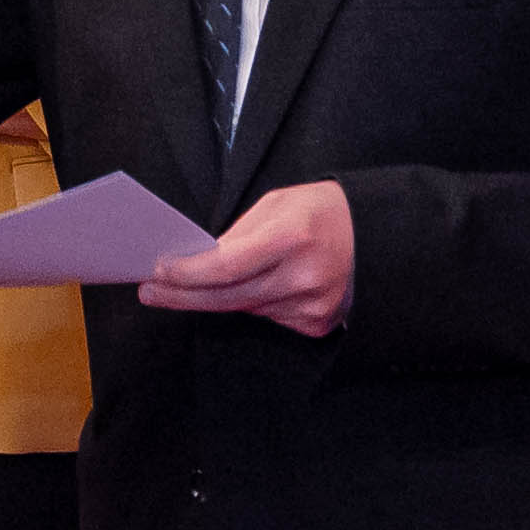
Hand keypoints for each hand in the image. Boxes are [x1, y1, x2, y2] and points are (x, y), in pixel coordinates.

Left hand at [142, 180, 355, 335]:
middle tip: (150, 291)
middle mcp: (305, 277)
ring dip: (216, 297)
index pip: (228, 265)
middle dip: (183, 295)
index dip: (189, 273)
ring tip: (190, 284)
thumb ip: (239, 234)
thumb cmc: (324, 212)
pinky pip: (267, 317)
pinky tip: (253, 286)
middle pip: (228, 297)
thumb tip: (199, 261)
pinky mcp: (316, 325)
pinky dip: (252, 302)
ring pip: (244, 309)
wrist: (379, 237)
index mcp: (295, 236)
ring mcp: (312, 307)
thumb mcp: (279, 204)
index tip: (159, 272)